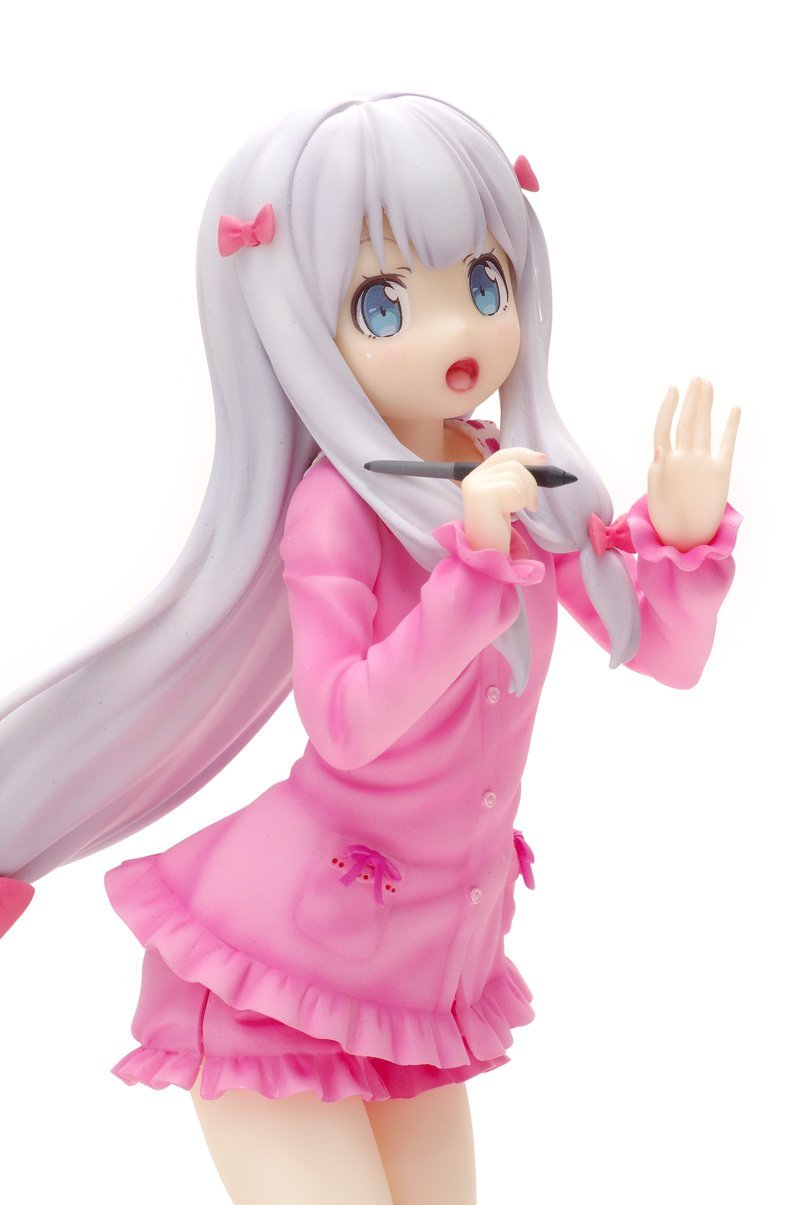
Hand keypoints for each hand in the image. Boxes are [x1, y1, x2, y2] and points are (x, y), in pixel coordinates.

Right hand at [462, 447, 544, 554]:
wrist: (486, 554)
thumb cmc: (497, 531)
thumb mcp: (506, 499)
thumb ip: (514, 479)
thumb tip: (540, 458)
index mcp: (477, 477)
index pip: (503, 455)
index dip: (524, 454)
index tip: (543, 459)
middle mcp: (473, 477)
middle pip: (513, 462)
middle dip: (531, 481)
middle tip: (532, 505)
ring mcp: (475, 484)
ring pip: (516, 474)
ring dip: (525, 495)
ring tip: (518, 512)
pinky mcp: (481, 494)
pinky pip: (513, 487)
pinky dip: (519, 502)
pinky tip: (511, 516)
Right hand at [647, 378, 739, 551]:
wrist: (687, 539)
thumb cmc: (666, 518)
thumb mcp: (653, 494)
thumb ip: (656, 470)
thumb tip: (660, 448)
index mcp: (665, 463)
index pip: (664, 427)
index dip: (669, 407)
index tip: (674, 390)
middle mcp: (685, 459)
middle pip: (688, 421)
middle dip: (693, 398)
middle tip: (698, 380)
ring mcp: (703, 464)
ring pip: (703, 426)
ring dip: (706, 404)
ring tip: (708, 386)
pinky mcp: (722, 472)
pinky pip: (727, 443)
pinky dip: (731, 425)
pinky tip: (735, 409)